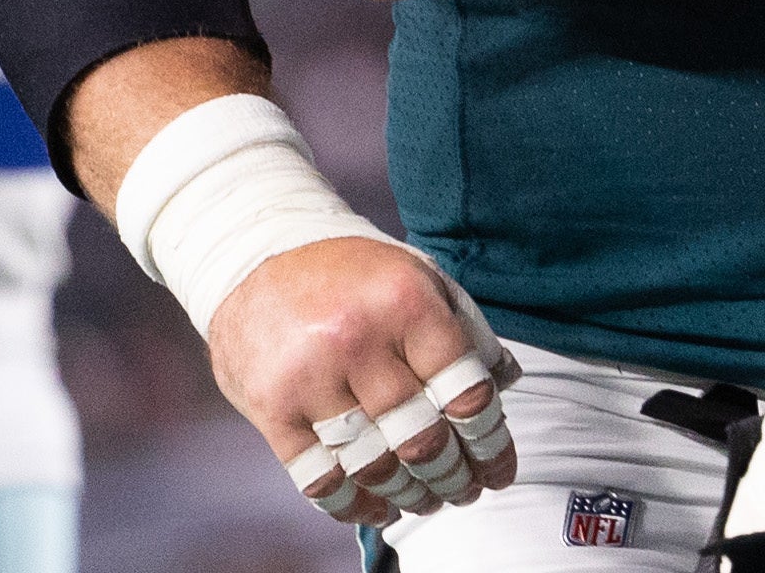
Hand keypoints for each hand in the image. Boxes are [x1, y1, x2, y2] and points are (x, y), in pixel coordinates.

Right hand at [207, 233, 520, 525]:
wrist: (256, 255)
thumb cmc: (354, 273)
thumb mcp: (418, 276)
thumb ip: (465, 326)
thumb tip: (508, 380)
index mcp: (407, 304)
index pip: (465, 393)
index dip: (490, 443)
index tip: (498, 469)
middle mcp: (360, 341)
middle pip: (422, 438)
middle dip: (452, 477)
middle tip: (465, 492)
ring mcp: (311, 377)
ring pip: (373, 464)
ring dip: (407, 495)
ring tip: (426, 501)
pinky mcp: (272, 408)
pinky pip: (318, 477)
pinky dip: (352, 505)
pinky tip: (376, 508)